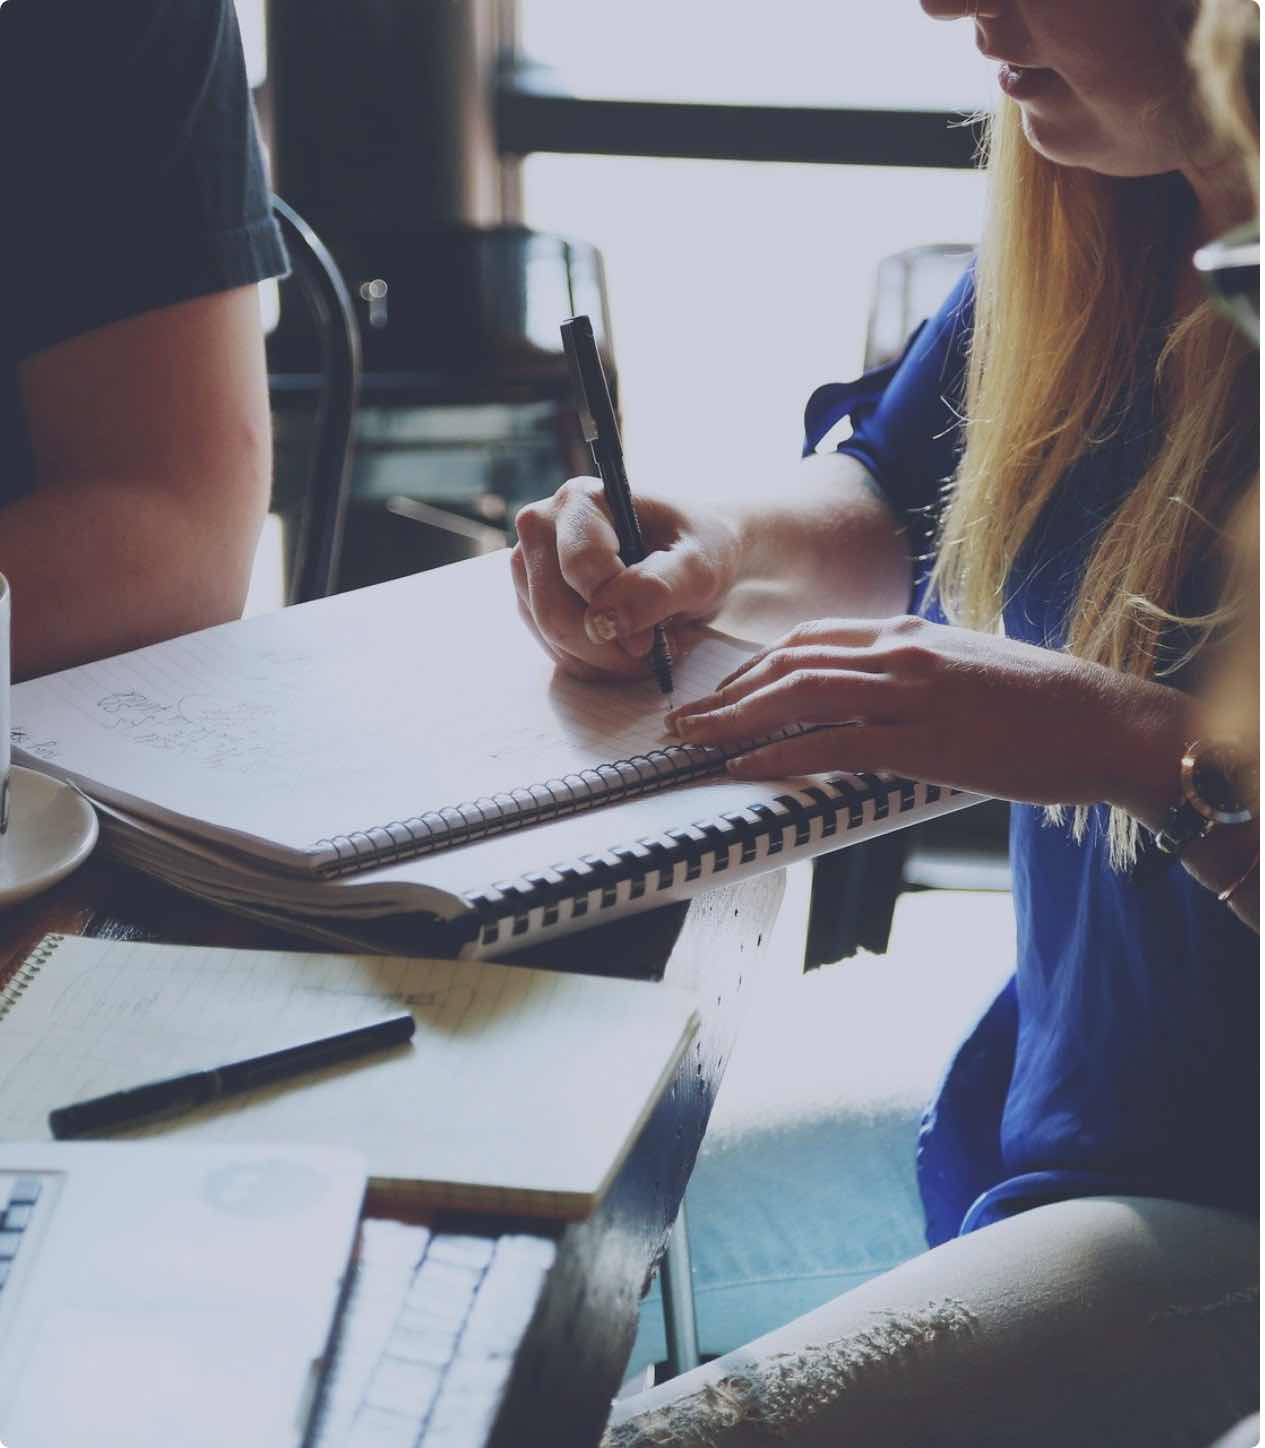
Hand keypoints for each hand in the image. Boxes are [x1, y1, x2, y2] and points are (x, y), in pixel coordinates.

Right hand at [511, 477, 742, 679]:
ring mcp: (531, 566)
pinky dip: (595, 663)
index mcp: (581, 500)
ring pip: (552, 637)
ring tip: (647, 643)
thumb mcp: (699, 567)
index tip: (653, 636)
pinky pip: (554, 650)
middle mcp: (542, 527)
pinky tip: (625, 648)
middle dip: (608, 646)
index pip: (580, 568)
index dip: (617, 611)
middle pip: (555, 611)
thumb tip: (607, 621)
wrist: (693, 558)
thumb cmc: (698, 550)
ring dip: (605, 659)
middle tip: (654, 650)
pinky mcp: (533, 601)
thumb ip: (657, 587)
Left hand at [665, 615, 1187, 811]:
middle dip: (727, 693)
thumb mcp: (965, 669)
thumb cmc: (1043, 704)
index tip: (721, 694)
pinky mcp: (927, 740)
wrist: (1108, 722)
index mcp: (907, 633)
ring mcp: (912, 693)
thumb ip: (911, 674)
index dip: (753, 668)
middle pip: (789, 662)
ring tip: (694, 742)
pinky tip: (745, 768)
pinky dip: (781, 755)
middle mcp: (901, 652)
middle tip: (683, 720)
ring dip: (735, 720)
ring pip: (799, 695)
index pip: (808, 640)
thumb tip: (868, 699)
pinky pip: (835, 743)